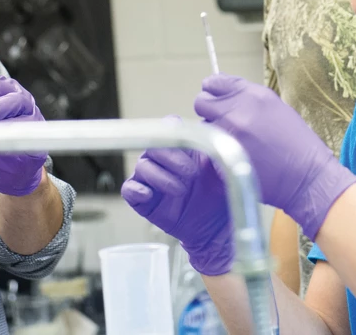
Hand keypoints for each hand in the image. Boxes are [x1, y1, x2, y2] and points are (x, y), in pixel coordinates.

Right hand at [122, 139, 233, 275]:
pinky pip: (129, 189)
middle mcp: (165, 161)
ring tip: (181, 190)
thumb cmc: (222, 197)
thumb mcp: (226, 173)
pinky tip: (149, 195)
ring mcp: (153, 180)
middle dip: (170, 156)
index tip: (184, 139)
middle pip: (153, 145)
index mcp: (184, 148)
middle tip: (191, 172)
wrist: (218, 229)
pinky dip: (135, 189)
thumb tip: (216, 144)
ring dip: (160, 176)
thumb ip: (219, 155)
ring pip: (142, 166)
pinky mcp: (145, 200)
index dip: (173, 129)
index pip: (169, 127)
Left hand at [195, 75, 355, 238]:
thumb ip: (247, 97)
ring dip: (212, 132)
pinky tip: (234, 157)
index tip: (216, 97)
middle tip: (221, 120)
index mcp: (253, 96)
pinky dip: (216, 153)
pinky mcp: (224, 158)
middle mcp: (237, 112)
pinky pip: (208, 150)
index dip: (214, 90)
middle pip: (201, 102)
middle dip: (209, 110)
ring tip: (234, 142)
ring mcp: (229, 135)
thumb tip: (223, 91)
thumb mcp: (275, 107)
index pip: (215, 82)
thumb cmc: (296, 143)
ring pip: (203, 126)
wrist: (307, 177)